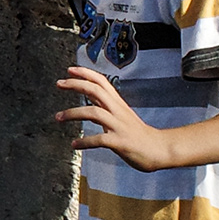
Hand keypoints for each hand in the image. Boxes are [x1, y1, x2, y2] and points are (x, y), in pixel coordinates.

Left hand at [57, 65, 180, 170]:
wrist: (160, 150)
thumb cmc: (139, 135)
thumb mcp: (121, 116)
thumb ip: (105, 107)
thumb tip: (88, 99)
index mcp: (118, 104)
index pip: (102, 82)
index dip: (86, 73)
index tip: (70, 69)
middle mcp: (118, 112)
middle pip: (96, 91)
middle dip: (76, 84)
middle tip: (59, 83)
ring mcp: (119, 126)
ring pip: (94, 113)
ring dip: (73, 113)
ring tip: (58, 117)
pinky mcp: (120, 142)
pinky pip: (99, 140)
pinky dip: (84, 142)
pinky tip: (74, 145)